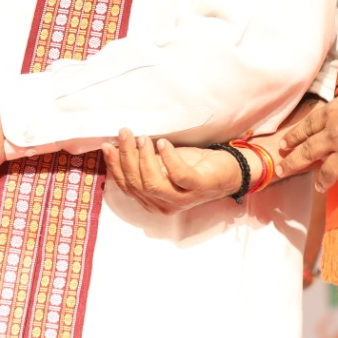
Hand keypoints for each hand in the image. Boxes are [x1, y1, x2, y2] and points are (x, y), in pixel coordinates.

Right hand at [102, 128, 241, 212]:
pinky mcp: (199, 187)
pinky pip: (179, 175)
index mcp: (153, 201)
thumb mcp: (164, 165)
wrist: (230, 170)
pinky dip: (169, 158)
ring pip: (152, 183)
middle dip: (126, 157)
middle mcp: (165, 204)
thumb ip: (144, 162)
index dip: (115, 166)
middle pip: (136, 184)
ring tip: (143, 138)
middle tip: (125, 133)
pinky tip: (163, 143)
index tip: (107, 145)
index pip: (126, 186)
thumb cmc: (194, 166)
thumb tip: (119, 144)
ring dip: (143, 158)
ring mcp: (182, 198)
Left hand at [278, 72, 337, 204]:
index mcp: (333, 113)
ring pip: (327, 173)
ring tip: (318, 187)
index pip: (307, 127)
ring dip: (321, 181)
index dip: (294, 136)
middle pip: (307, 151)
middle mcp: (335, 135)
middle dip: (293, 162)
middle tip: (283, 169)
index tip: (284, 144)